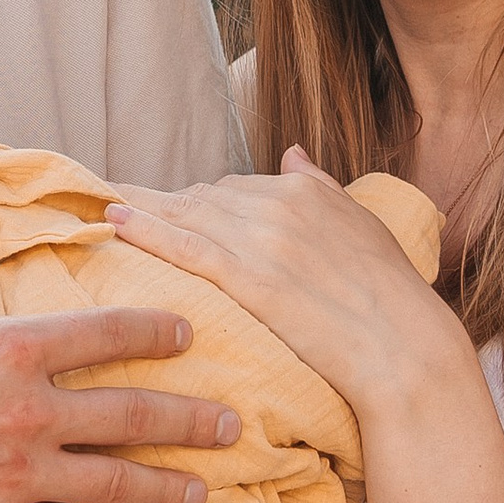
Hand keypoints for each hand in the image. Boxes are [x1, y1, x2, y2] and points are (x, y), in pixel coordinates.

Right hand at [0, 261, 239, 502]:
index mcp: (9, 345)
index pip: (107, 332)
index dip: (154, 331)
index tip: (189, 334)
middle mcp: (29, 411)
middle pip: (134, 415)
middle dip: (193, 421)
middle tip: (237, 427)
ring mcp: (16, 475)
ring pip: (115, 484)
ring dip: (166, 489)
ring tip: (204, 495)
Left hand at [105, 152, 467, 415]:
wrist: (403, 348)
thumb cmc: (391, 297)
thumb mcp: (362, 225)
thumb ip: (322, 186)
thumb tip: (290, 153)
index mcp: (307, 190)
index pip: (237, 186)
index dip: (202, 201)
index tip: (174, 206)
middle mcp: (280, 203)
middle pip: (205, 196)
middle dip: (167, 203)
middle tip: (121, 202)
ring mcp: (262, 239)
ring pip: (187, 213)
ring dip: (140, 205)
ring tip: (100, 201)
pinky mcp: (249, 278)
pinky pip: (186, 244)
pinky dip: (147, 228)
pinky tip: (115, 219)